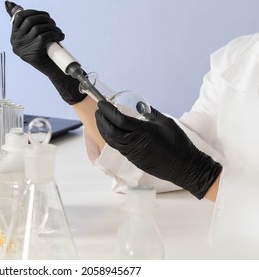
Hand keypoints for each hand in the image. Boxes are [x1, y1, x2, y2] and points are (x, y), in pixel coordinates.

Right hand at [11, 10, 85, 104]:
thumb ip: (29, 26)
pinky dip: (54, 34)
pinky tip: (59, 37)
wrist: (54, 71)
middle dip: (45, 19)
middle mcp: (16, 43)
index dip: (33, 12)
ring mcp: (23, 49)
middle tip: (54, 24)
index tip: (45, 15)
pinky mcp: (32, 54)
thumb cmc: (46, 53)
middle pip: (30, 21)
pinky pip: (43, 37)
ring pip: (38, 28)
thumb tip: (11, 3)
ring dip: (52, 27)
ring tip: (58, 32)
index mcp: (15, 37)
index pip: (19, 17)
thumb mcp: (35, 38)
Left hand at [95, 101, 221, 198]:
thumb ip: (150, 113)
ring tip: (101, 120)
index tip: (102, 103)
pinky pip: (117, 147)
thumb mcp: (165, 121)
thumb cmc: (178, 142)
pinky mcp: (133, 159)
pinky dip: (110, 138)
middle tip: (98, 111)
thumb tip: (140, 106)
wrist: (184, 166)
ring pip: (111, 140)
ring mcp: (132, 152)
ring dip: (103, 129)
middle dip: (101, 119)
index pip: (118, 119)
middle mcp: (134, 142)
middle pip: (110, 130)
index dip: (107, 110)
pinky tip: (110, 132)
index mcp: (142, 131)